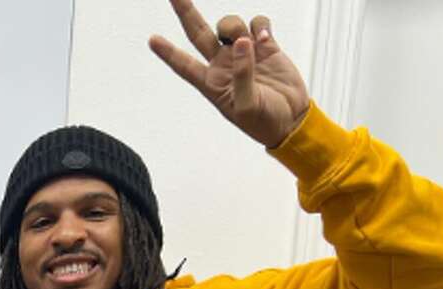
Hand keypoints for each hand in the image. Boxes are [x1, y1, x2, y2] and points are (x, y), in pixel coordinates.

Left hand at [149, 0, 309, 146]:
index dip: (168, 53)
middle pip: (198, 33)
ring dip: (236, 27)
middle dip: (186, 13)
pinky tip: (267, 40)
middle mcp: (222, 64)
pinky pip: (256, 23)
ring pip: (229, 24)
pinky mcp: (265, 46)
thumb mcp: (248, 106)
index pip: (184, 65)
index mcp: (211, 83)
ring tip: (254, 45)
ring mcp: (242, 52)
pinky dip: (260, 26)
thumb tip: (240, 43)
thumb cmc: (264, 121)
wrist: (291, 119)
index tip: (152, 40)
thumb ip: (242, 76)